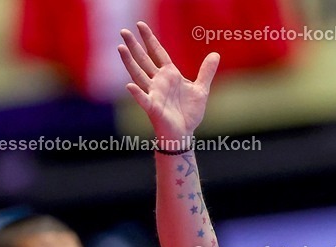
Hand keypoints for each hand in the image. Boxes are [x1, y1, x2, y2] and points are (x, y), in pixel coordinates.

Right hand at [118, 22, 218, 141]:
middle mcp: (158, 82)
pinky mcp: (153, 108)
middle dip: (134, 46)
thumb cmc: (189, 112)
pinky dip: (137, 93)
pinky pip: (144, 99)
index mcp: (169, 75)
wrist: (185, 133)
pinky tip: (130, 85)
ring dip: (129, 63)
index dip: (149, 39)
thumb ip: (206, 72)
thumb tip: (215, 54)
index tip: (140, 25)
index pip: (157, 52)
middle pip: (144, 60)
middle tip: (123, 31)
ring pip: (139, 75)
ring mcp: (154, 94)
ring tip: (121, 48)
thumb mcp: (201, 89)